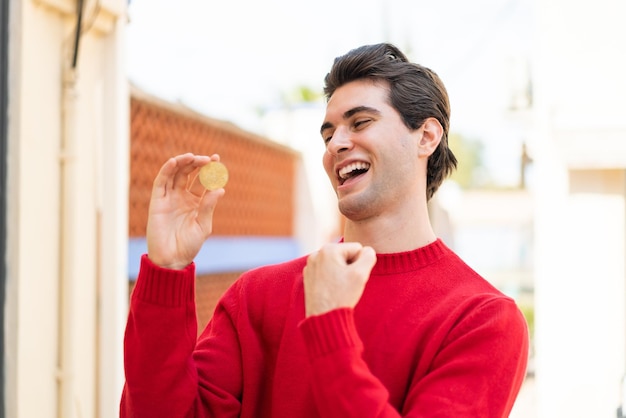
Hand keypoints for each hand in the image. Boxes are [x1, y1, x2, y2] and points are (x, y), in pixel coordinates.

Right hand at [146, 153, 224, 269]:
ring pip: (175, 174)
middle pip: (189, 173)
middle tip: (207, 159)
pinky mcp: (157, 201)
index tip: (216, 159)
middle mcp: (182, 197)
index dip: (209, 169)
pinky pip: (161, 182)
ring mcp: (169, 198)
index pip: (202, 181)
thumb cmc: (189, 245)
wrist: (171, 259)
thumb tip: (220, 189)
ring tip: (193, 157)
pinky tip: (175, 162)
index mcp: (195, 202)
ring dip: (183, 163)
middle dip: (198, 164)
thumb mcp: (203, 225)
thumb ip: (209, 206)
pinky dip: (167, 170)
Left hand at [303, 243, 376, 316]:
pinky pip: (327, 272)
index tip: (352, 278)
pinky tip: (331, 291)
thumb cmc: (341, 296)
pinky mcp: (308, 276)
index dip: (360, 264)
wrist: (323, 318)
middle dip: (350, 268)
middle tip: (345, 284)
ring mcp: (310, 265)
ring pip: (336, 264)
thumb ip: (369, 256)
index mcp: (328, 249)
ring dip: (341, 274)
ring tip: (338, 288)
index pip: (357, 249)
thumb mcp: (361, 274)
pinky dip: (332, 279)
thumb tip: (367, 251)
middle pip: (346, 255)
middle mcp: (316, 254)